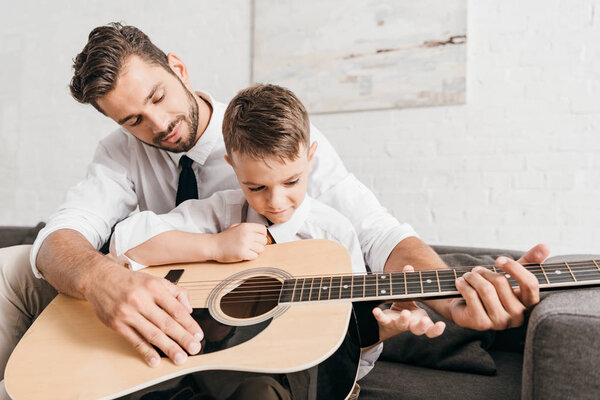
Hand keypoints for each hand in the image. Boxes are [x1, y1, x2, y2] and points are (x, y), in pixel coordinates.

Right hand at [86, 264, 203, 366]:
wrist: (99, 278)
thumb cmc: (130, 281)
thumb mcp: (155, 280)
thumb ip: (175, 292)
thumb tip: (189, 310)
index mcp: (154, 287)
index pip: (176, 309)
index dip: (189, 323)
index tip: (198, 335)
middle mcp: (141, 300)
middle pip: (166, 323)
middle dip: (182, 338)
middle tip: (194, 349)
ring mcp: (128, 313)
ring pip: (152, 333)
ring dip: (168, 347)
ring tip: (180, 357)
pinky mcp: (116, 324)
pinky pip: (134, 340)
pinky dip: (146, 351)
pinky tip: (155, 360)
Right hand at [213, 223, 267, 261]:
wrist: (214, 246)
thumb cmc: (225, 237)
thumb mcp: (236, 227)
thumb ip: (248, 228)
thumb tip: (260, 231)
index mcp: (246, 226)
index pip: (263, 230)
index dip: (262, 235)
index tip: (258, 238)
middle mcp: (247, 234)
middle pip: (264, 240)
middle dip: (259, 244)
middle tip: (252, 246)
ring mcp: (245, 244)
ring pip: (261, 249)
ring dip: (256, 251)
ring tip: (248, 250)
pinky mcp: (242, 253)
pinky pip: (255, 256)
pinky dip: (251, 257)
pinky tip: (245, 254)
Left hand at [373, 265, 445, 341]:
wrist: (388, 322)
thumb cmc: (404, 308)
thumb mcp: (408, 295)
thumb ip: (409, 281)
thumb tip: (409, 267)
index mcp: (419, 320)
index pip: (430, 329)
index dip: (436, 329)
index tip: (441, 325)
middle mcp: (410, 324)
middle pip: (418, 329)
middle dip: (422, 326)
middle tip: (424, 321)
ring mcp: (398, 324)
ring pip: (402, 325)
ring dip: (404, 320)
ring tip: (405, 314)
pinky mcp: (385, 322)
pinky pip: (383, 320)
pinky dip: (380, 315)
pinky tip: (376, 311)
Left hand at [449, 243, 549, 329]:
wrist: (465, 306)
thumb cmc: (492, 290)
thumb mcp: (512, 273)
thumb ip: (530, 260)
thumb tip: (545, 246)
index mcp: (529, 304)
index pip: (530, 284)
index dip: (514, 268)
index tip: (499, 260)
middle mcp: (518, 317)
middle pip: (502, 282)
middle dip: (484, 272)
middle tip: (476, 271)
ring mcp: (500, 323)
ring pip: (485, 288)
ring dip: (472, 277)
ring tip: (467, 276)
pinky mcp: (481, 324)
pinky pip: (471, 296)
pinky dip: (463, 284)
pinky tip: (460, 283)